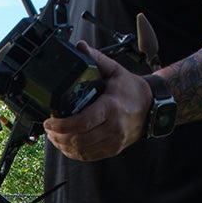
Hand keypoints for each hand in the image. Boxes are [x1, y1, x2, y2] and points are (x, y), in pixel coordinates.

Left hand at [43, 42, 153, 160]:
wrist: (153, 107)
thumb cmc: (132, 89)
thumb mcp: (115, 70)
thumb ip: (96, 59)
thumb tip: (80, 46)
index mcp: (111, 108)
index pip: (82, 122)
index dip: (61, 125)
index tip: (48, 122)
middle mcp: (113, 128)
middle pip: (79, 139)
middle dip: (58, 136)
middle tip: (48, 129)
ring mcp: (114, 141)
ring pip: (82, 151)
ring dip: (64, 145)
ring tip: (54, 136)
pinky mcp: (114, 149)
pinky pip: (90, 156)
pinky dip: (74, 153)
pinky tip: (66, 144)